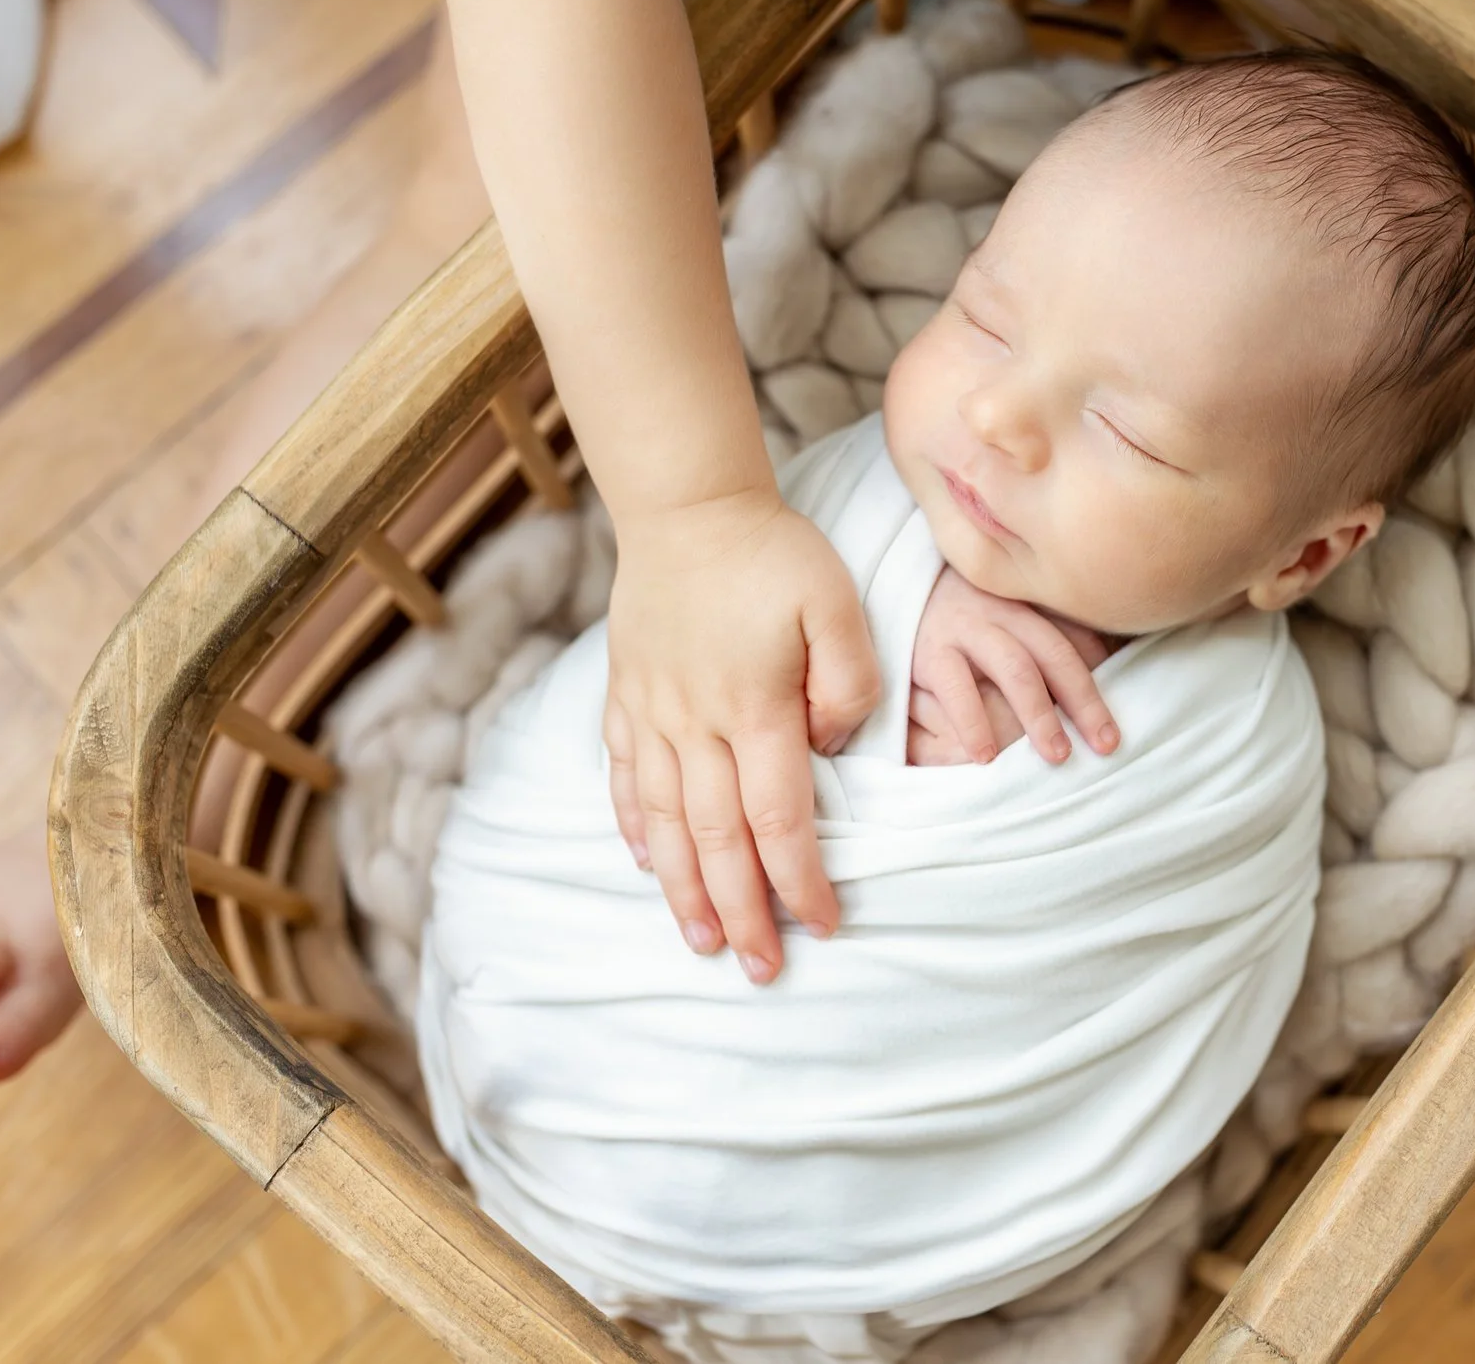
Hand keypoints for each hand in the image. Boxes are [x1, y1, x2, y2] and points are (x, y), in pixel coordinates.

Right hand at [604, 487, 878, 982]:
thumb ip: (849, 682)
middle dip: (742, 911)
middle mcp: (695, 722)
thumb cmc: (774, 552)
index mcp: (755, 707)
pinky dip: (637, 827)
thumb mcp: (838, 604)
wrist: (687, 505)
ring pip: (667, 822)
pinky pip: (626, 777)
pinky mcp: (626, 696)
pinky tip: (647, 863)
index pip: (780, 817)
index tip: (821, 924)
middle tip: (761, 969)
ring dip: (684, 888)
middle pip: (719, 839)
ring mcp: (652, 713)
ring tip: (701, 940)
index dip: (801, 879)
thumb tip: (831, 745)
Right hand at [904, 567, 1117, 766]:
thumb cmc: (957, 610)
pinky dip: (973, 722)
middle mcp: (1001, 609)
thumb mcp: (1000, 610)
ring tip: (1057, 755)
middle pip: (1054, 652)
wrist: (888, 582)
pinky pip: (955, 686)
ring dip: (1039, 713)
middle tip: (1105, 744)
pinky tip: (986, 755)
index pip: (1072, 637)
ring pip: (1014, 667)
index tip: (1118, 717)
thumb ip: (1041, 630)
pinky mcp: (926, 648)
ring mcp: (964, 625)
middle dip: (1084, 700)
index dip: (1101, 676)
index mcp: (1025, 602)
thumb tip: (1103, 663)